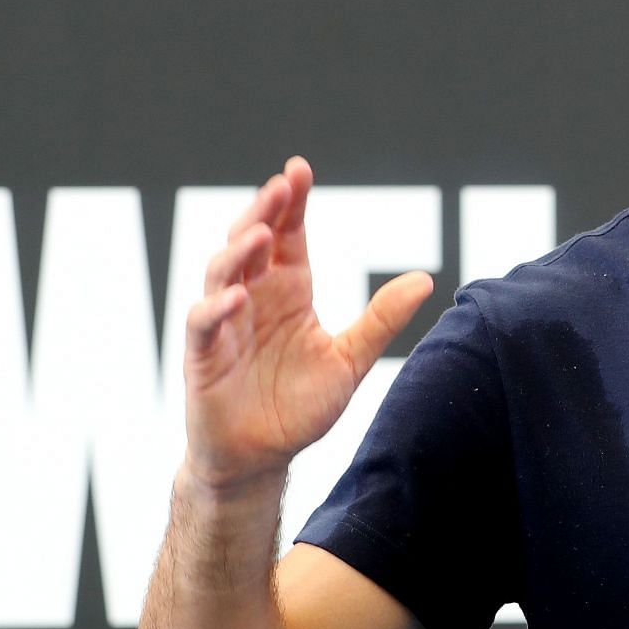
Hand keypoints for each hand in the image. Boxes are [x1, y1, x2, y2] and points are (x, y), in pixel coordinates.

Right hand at [182, 156, 433, 492]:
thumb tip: (426, 280)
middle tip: (281, 184)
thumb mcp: (351, 360)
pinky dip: (216, 307)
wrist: (261, 458)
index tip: (300, 170)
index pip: (288, 235)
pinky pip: (203, 324)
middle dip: (264, 211)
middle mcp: (253, 299)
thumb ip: (382, 320)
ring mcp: (224, 325)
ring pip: (221, 273)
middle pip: (251, 242)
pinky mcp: (203, 357)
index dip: (292, 203)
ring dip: (239, 251)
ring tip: (261, 233)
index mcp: (288, 292)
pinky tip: (237, 296)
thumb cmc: (299, 407)